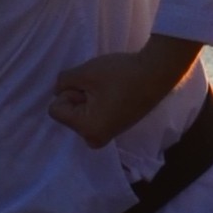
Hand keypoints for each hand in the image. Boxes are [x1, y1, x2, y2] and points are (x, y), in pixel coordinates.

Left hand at [47, 33, 199, 145]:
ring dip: (88, 98)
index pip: (55, 109)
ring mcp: (106, 137)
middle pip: (67, 113)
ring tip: (109, 90)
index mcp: (87, 130)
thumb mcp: (84, 72)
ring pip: (79, 113)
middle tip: (102, 88)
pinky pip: (92, 115)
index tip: (90, 87)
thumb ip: (62, 82)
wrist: (157, 73)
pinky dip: (97, 103)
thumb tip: (58, 91)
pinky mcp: (113, 129)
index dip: (69, 92)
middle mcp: (95, 140)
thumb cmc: (121, 73)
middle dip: (78, 97)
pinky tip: (114, 94)